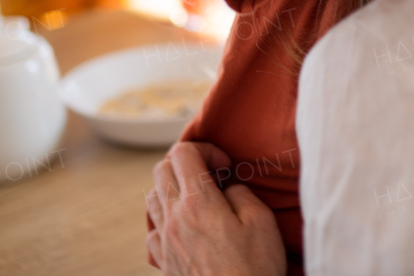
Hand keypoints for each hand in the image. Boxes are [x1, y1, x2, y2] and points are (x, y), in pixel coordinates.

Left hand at [145, 142, 286, 275]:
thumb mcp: (261, 222)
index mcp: (199, 203)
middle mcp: (174, 218)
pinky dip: (164, 220)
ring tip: (198, 199)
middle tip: (212, 176)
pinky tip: (185, 228)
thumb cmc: (254, 269)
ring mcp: (165, 241)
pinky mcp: (163, 262)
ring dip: (172, 189)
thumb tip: (227, 187)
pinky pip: (152, 229)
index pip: (183, 153)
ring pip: (152, 197)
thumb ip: (241, 193)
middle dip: (187, 163)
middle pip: (162, 169)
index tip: (225, 166)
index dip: (206, 149)